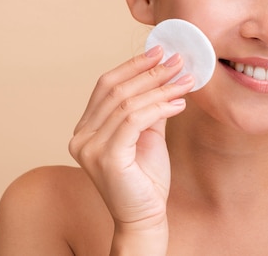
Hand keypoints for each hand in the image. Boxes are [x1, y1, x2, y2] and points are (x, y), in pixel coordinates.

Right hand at [68, 46, 194, 231]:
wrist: (145, 216)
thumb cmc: (146, 178)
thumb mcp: (148, 133)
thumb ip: (149, 106)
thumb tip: (164, 75)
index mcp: (86, 127)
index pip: (106, 85)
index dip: (133, 65)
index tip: (159, 51)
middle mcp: (81, 135)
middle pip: (116, 90)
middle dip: (150, 72)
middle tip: (178, 60)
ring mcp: (90, 147)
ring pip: (128, 103)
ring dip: (161, 87)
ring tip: (186, 80)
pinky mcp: (106, 157)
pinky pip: (135, 120)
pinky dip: (160, 107)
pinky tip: (180, 104)